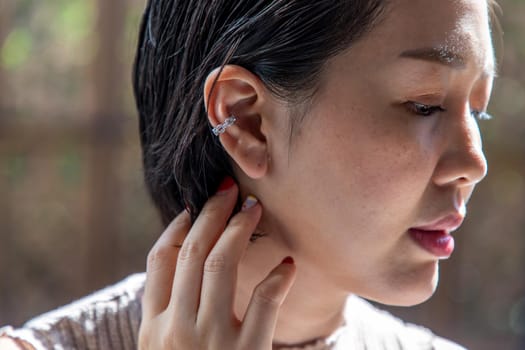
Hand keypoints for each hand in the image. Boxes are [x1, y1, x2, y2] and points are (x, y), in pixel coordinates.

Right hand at [138, 178, 296, 348]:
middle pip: (191, 253)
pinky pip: (264, 300)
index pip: (159, 260)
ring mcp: (211, 341)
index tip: (194, 206)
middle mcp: (176, 330)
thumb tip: (189, 259)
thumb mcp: (167, 349)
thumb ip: (171, 313)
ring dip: (238, 228)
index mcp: (153, 328)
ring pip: (221, 265)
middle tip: (228, 188)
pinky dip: (277, 277)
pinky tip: (288, 264)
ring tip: (253, 207)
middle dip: (211, 213)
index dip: (177, 225)